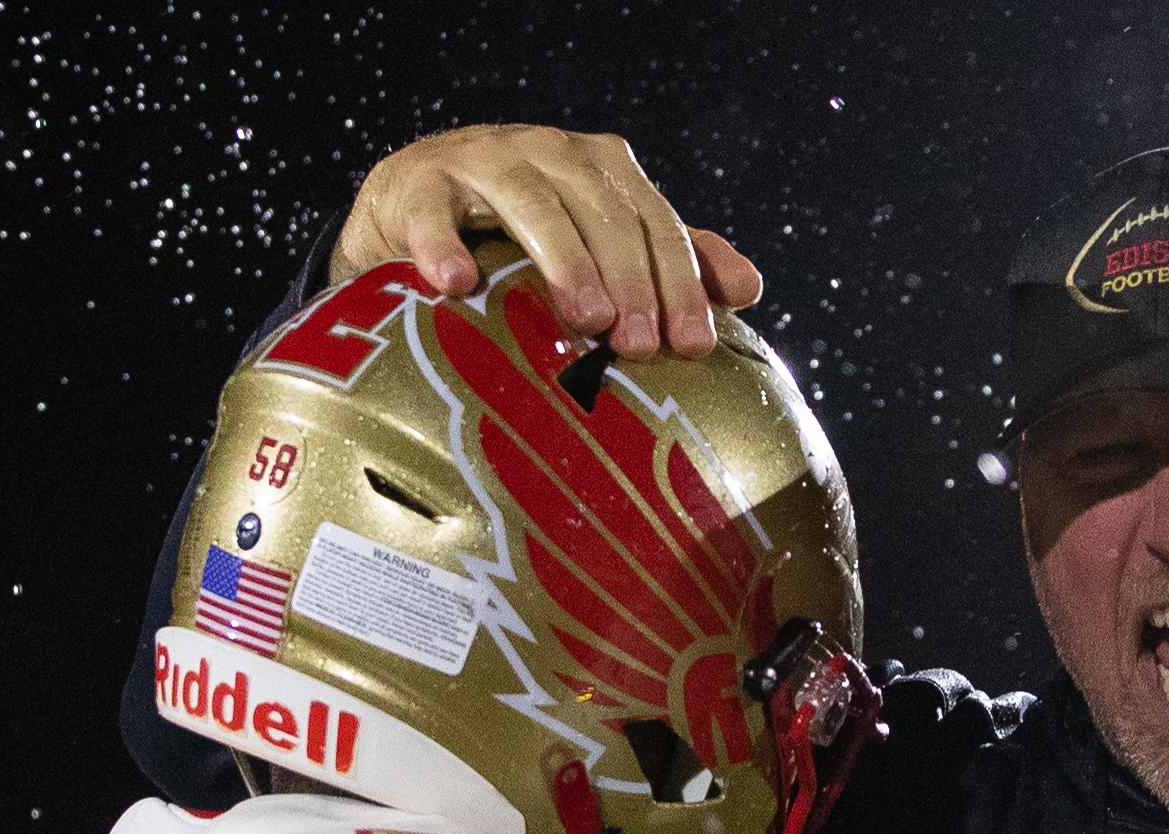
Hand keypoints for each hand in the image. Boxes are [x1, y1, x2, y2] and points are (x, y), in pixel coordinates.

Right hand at [336, 125, 762, 358]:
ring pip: (532, 205)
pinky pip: (432, 213)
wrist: (417, 208)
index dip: (679, 283)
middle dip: (629, 280)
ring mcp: (483, 162)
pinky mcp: (418, 184)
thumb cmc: (526, 235)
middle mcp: (549, 152)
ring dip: (563, 261)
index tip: (691, 346)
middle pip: (603, 213)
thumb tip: (750, 288)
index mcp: (603, 167)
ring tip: (584, 318)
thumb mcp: (606, 241)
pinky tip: (455, 283)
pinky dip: (441, 244)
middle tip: (638, 345)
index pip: (655, 223)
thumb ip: (675, 260)